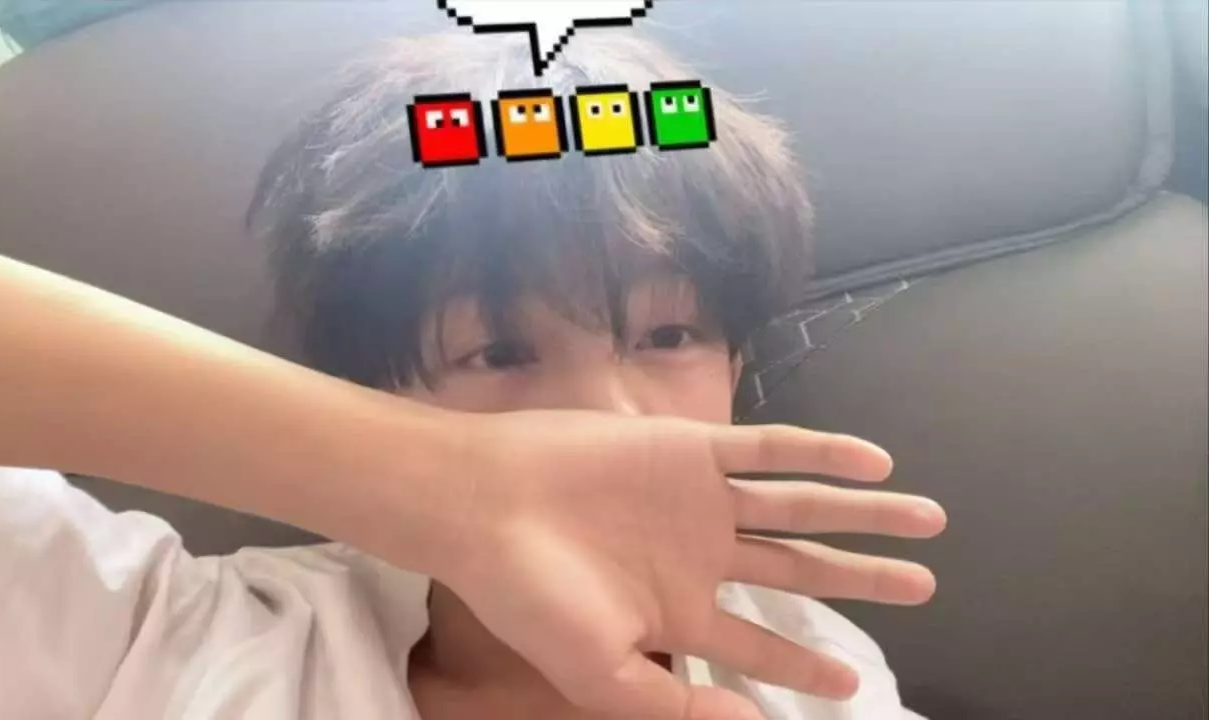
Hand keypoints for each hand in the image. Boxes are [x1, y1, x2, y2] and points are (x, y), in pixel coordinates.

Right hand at [435, 412, 945, 719]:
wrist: (483, 504)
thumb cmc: (529, 594)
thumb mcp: (601, 674)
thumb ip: (675, 703)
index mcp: (677, 611)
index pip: (758, 645)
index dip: (805, 665)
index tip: (851, 682)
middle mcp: (697, 555)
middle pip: (798, 570)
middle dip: (862, 579)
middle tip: (923, 586)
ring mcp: (698, 500)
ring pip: (799, 508)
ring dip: (863, 514)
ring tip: (927, 520)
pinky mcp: (690, 449)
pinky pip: (768, 450)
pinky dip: (822, 454)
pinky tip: (874, 463)